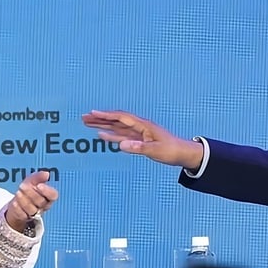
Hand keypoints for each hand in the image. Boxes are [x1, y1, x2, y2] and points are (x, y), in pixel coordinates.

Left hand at [4, 171, 58, 231]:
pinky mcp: (25, 218)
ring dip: (24, 200)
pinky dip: (18, 208)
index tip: (39, 185)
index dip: (47, 191)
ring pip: (31, 209)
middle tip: (22, 186)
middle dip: (31, 193)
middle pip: (41, 202)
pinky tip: (15, 203)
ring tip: (18, 192)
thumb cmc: (28, 190)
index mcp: (48, 196)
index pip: (53, 195)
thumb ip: (38, 177)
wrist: (17, 201)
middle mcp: (43, 206)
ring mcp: (34, 213)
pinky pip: (22, 214)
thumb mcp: (32, 181)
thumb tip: (46, 173)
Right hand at [82, 109, 203, 170]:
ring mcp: (138, 133)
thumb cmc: (172, 150)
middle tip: (84, 117)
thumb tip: (121, 145)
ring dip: (103, 125)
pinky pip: (121, 135)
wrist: (183, 154)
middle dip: (100, 118)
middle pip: (116, 120)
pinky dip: (111, 135)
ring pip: (117, 127)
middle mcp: (139, 127)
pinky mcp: (139, 140)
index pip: (121, 118)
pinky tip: (102, 135)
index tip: (92, 113)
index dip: (106, 115)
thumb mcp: (155, 150)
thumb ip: (138, 147)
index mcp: (143, 126)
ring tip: (88, 124)